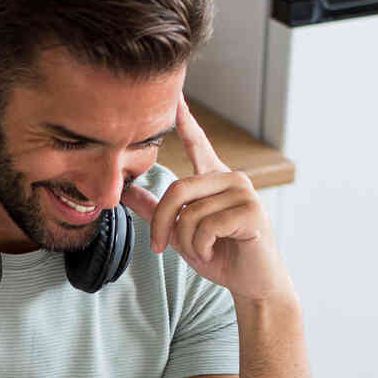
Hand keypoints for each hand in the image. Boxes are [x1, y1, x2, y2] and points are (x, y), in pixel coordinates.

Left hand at [123, 96, 291, 300]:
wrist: (252, 282)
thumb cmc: (220, 254)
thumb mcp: (180, 231)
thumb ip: (156, 209)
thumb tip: (125, 192)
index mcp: (214, 179)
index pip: (197, 143)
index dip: (185, 120)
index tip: (175, 95)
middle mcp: (231, 178)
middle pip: (177, 189)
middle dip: (161, 224)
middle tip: (159, 247)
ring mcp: (244, 193)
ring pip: (190, 214)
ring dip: (186, 243)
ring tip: (201, 251)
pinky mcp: (252, 212)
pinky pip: (206, 227)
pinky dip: (201, 248)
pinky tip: (215, 252)